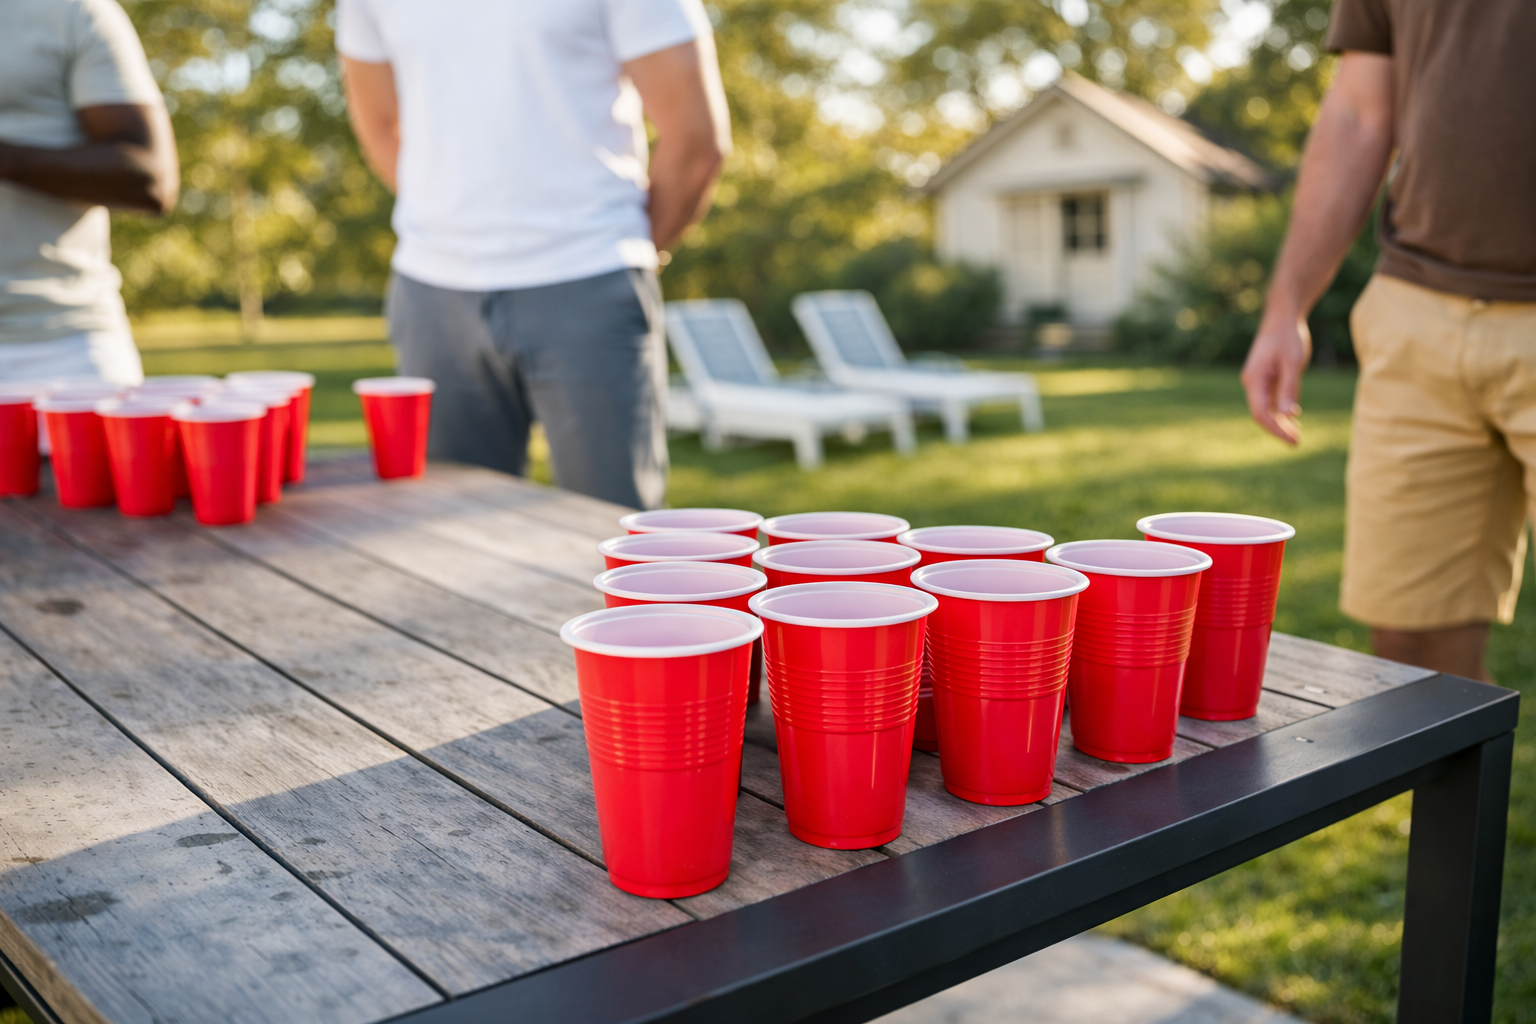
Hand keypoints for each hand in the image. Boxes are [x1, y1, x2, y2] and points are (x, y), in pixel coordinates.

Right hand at [1241, 309, 1311, 444]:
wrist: (1283, 317)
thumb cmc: (1288, 337)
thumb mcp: (1293, 363)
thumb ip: (1289, 388)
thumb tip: (1288, 415)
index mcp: (1254, 380)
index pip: (1260, 413)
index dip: (1274, 429)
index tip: (1291, 440)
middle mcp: (1252, 383)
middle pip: (1261, 414)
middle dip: (1278, 429)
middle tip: (1297, 443)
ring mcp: (1258, 381)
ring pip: (1266, 408)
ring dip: (1280, 422)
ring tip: (1296, 436)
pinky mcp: (1267, 378)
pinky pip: (1271, 399)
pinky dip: (1281, 410)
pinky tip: (1292, 418)